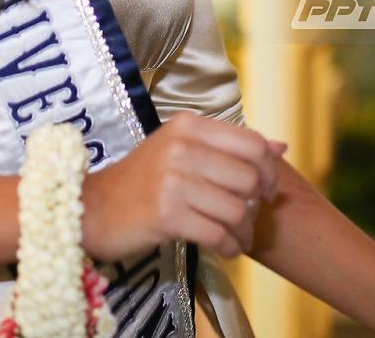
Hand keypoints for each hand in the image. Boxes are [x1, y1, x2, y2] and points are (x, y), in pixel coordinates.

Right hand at [79, 112, 286, 261]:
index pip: (252, 143)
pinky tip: (226, 249)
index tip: (265, 190)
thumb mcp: (182, 151)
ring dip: (244, 231)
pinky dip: (230, 247)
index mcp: (188, 125)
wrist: (92, 208)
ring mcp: (173, 180)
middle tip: (246, 218)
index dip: (269, 170)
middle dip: (255, 205)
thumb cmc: (142, 181)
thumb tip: (282, 146)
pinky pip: (218, 234)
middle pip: (249, 178)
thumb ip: (231, 148)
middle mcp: (182, 146)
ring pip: (237, 209)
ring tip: (235, 237)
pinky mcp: (166, 214)